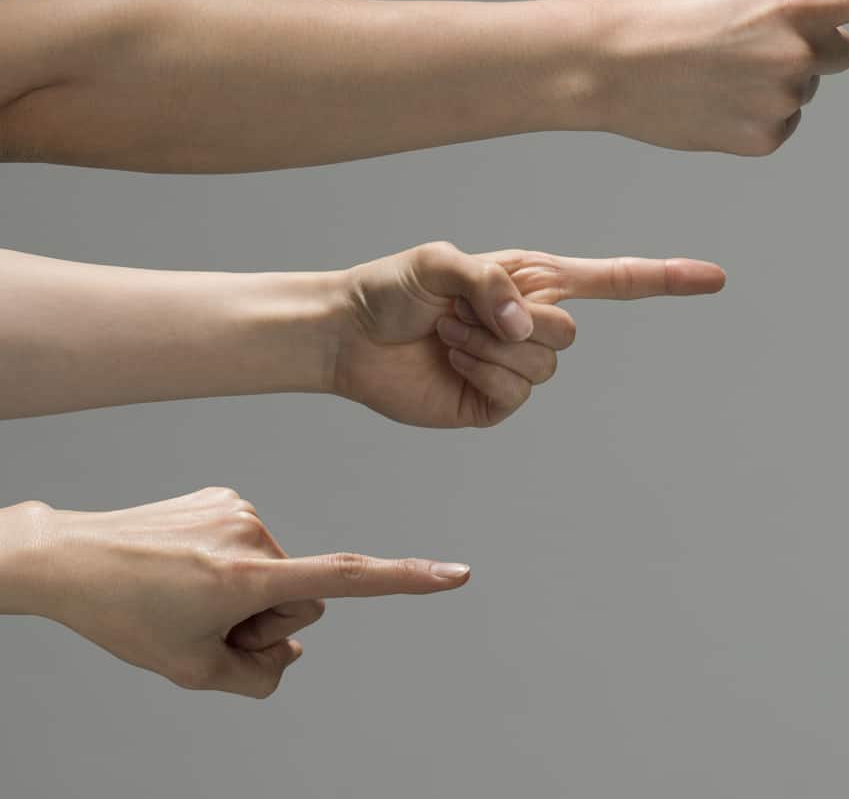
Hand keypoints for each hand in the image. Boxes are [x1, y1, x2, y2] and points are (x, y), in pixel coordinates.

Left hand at [15, 489, 467, 697]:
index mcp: (250, 578)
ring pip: (276, 569)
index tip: (457, 574)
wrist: (69, 558)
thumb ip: (256, 674)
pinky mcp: (224, 496)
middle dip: (270, 619)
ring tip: (185, 594)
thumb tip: (290, 649)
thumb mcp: (188, 669)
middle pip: (303, 594)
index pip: (346, 579)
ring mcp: (241, 511)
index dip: (406, 581)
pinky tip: (181, 564)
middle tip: (208, 628)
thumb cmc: (125, 614)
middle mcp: (256, 535)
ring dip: (244, 592)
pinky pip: (251, 542)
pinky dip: (225, 563)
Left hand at [331, 242, 726, 427]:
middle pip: (570, 335)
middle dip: (512, 323)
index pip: (617, 280)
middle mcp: (535, 323)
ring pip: (543, 368)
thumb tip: (525, 327)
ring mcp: (517, 367)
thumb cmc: (391, 287)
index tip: (715, 278)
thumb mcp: (439, 261)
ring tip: (446, 335)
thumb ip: (490, 284)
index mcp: (538, 280)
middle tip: (457, 313)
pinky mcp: (493, 404)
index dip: (667, 278)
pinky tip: (447, 361)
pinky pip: (514, 395)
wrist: (347, 337)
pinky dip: (479, 374)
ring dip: (486, 349)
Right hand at [596, 0, 848, 154]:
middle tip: (753, 39)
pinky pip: (784, 123)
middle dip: (816, 45)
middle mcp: (803, 53)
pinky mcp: (766, 140)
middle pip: (845, 52)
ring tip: (717, 67)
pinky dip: (757, 113)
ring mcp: (786, 100)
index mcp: (799, 1)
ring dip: (777, 78)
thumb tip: (817, 12)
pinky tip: (715, 100)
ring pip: (809, 89)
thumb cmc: (669, 2)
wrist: (609, 62)